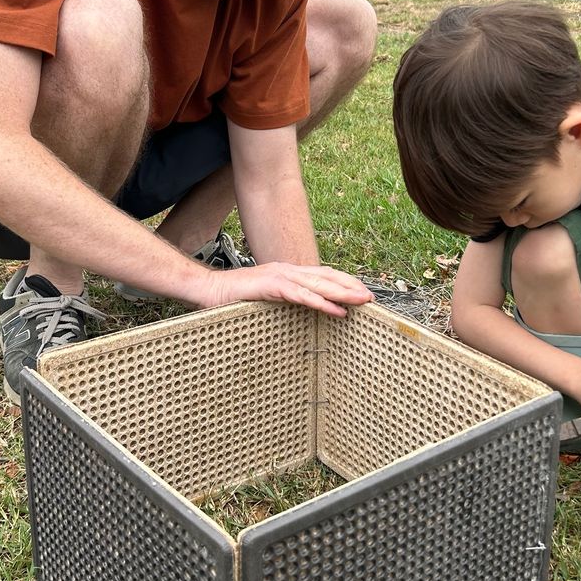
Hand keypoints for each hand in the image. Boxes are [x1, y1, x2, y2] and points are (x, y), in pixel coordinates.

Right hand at [198, 262, 374, 316]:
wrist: (208, 290)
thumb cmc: (234, 297)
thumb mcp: (265, 298)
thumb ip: (283, 300)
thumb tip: (299, 310)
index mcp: (287, 273)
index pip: (322, 275)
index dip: (344, 282)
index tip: (361, 292)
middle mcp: (287, 271)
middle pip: (327, 277)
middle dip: (351, 287)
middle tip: (372, 297)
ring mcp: (280, 277)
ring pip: (319, 285)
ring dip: (344, 293)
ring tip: (363, 301)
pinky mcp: (271, 286)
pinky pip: (302, 296)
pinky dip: (322, 303)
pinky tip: (337, 310)